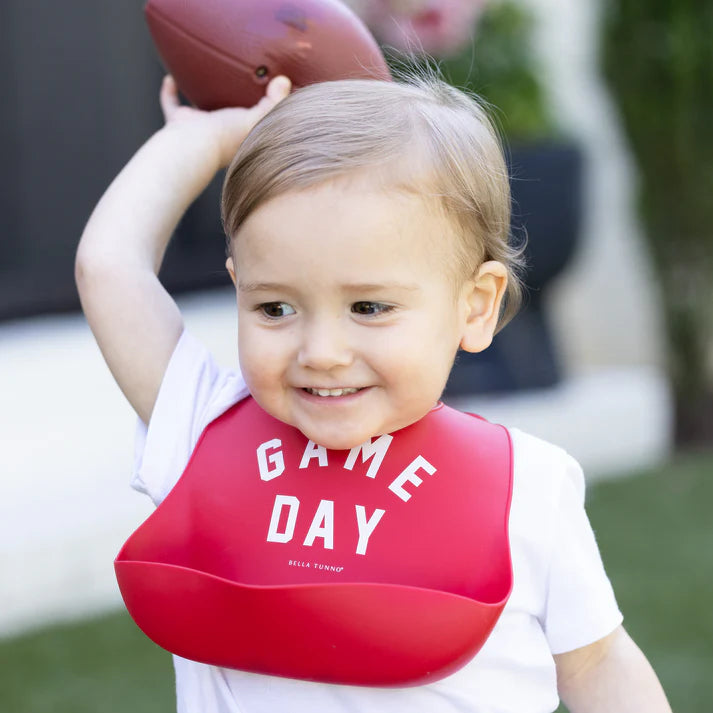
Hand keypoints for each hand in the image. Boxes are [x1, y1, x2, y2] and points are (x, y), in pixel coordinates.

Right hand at [159, 74, 291, 168]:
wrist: (193, 145)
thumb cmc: (227, 137)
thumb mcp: (256, 120)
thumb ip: (272, 103)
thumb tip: (284, 81)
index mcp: (239, 138)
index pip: (252, 125)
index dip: (260, 114)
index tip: (265, 96)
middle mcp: (218, 136)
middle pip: (226, 119)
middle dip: (230, 107)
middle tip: (235, 87)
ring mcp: (196, 130)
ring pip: (199, 112)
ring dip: (199, 99)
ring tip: (204, 80)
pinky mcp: (178, 123)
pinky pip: (172, 105)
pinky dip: (170, 92)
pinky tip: (171, 77)